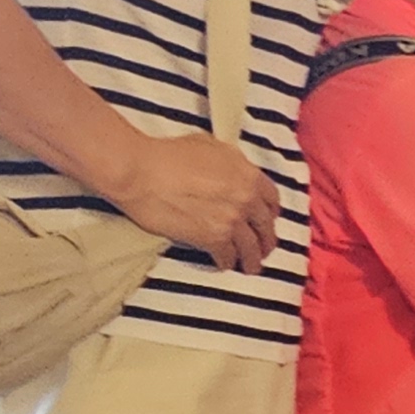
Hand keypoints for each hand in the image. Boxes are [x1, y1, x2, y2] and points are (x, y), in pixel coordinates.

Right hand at [97, 133, 277, 270]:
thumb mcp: (210, 146)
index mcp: (248, 175)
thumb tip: (235, 174)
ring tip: (250, 267)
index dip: (271, 213)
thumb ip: (231, 164)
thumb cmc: (168, 155)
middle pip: (266, 228)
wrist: (141, 172)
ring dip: (252, 260)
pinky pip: (227, 257)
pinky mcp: (212, 238)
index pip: (273, 200)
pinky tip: (224, 264)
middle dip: (265, 241)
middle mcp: (246, 199)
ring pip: (251, 249)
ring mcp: (231, 220)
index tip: (268, 220)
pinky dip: (226, 263)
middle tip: (263, 249)